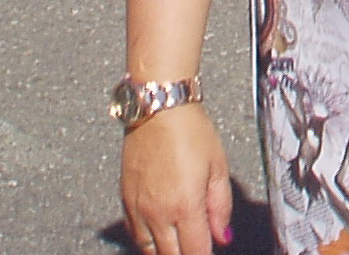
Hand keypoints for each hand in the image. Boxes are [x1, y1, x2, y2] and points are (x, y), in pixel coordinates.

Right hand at [120, 103, 231, 253]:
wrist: (158, 108)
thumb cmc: (192, 132)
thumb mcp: (218, 167)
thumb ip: (220, 207)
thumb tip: (222, 237)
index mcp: (185, 206)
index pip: (195, 252)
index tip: (210, 253)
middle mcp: (158, 213)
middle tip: (197, 249)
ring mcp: (139, 208)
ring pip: (150, 251)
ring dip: (166, 253)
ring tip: (179, 247)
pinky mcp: (125, 200)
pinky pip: (134, 234)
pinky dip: (148, 242)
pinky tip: (159, 238)